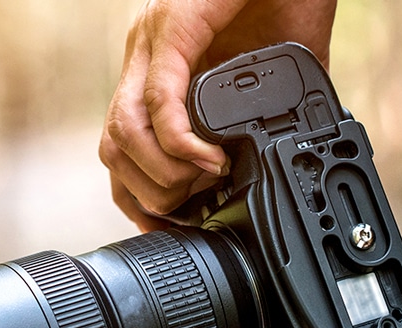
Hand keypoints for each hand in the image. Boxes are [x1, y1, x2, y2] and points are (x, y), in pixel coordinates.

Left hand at [102, 0, 336, 230]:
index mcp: (163, 68)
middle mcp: (147, 57)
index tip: (173, 225)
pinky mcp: (173, 29)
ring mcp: (153, 43)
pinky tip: (210, 160)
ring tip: (202, 189)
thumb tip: (289, 163)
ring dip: (159, 176)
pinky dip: (180, 143)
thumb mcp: (276, 71)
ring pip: (121, 132)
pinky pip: (160, 102)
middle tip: (190, 214)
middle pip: (112, 147)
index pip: (123, 145)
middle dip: (146, 197)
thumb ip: (271, 114)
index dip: (139, 194)